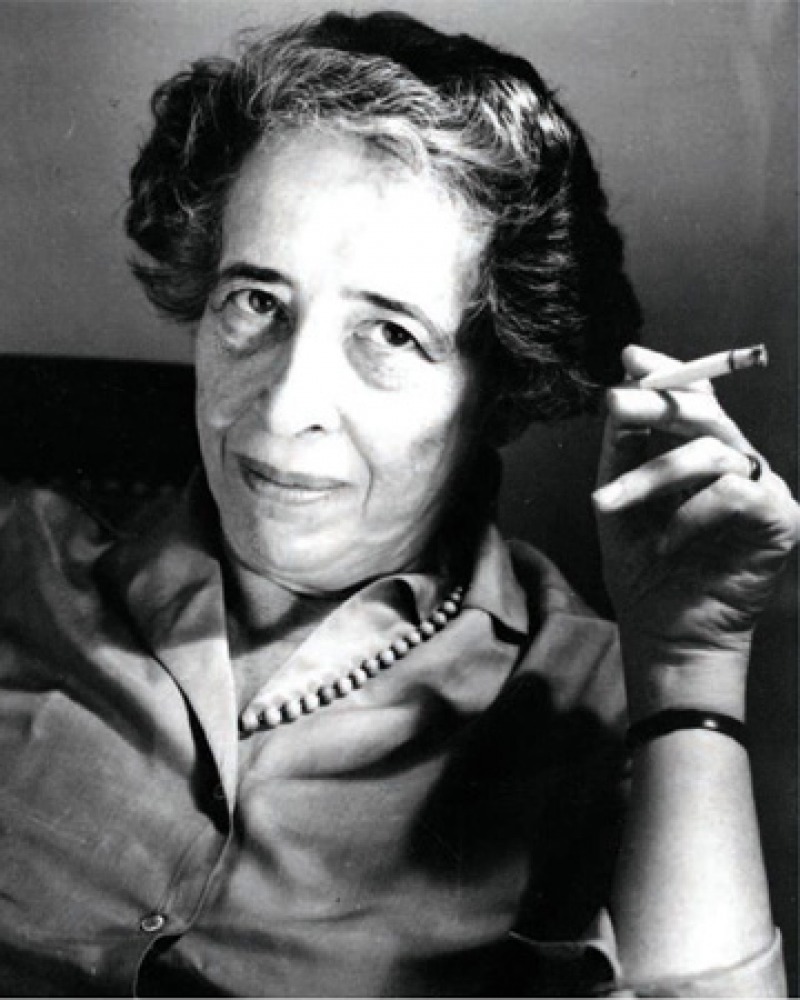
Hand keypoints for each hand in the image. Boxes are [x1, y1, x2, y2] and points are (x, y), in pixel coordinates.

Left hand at [593, 345, 799, 718]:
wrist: (665, 632)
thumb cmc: (642, 568)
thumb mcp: (619, 499)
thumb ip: (623, 449)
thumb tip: (619, 393)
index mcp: (701, 455)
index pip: (697, 398)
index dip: (669, 372)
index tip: (631, 358)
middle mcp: (736, 465)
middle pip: (707, 412)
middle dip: (657, 401)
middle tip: (615, 402)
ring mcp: (762, 489)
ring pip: (711, 450)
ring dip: (651, 474)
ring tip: (608, 505)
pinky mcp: (778, 519)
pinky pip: (731, 492)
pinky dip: (689, 513)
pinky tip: (668, 542)